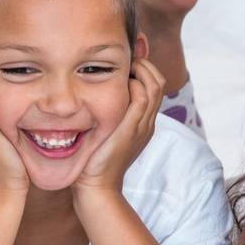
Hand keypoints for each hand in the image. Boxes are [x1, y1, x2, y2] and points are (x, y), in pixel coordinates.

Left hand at [75, 58, 164, 193]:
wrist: (97, 188)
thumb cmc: (92, 162)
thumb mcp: (101, 134)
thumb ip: (101, 118)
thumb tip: (87, 99)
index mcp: (142, 123)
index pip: (153, 86)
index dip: (143, 68)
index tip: (124, 59)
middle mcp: (147, 122)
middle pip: (158, 81)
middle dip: (144, 63)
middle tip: (124, 56)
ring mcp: (142, 125)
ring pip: (154, 86)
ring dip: (140, 69)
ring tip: (121, 63)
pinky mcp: (132, 128)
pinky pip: (142, 97)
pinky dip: (134, 83)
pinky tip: (117, 81)